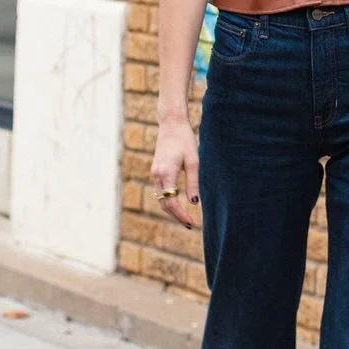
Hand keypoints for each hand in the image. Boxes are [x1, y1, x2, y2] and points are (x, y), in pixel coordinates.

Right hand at [151, 114, 199, 228]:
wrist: (171, 124)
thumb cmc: (185, 140)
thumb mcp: (193, 161)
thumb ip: (193, 183)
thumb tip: (194, 203)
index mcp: (166, 173)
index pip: (171, 202)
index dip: (181, 215)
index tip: (191, 223)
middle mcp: (157, 175)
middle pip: (164, 203)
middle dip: (176, 215)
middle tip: (190, 224)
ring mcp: (154, 173)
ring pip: (161, 198)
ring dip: (172, 209)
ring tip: (186, 217)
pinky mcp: (156, 171)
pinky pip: (161, 191)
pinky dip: (168, 200)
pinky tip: (178, 203)